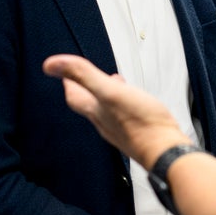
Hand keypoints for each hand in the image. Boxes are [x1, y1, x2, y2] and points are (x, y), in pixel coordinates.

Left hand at [43, 54, 188, 166]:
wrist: (165, 150)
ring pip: (108, 111)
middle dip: (87, 89)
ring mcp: (121, 130)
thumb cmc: (142, 123)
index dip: (69, 83)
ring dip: (107, 96)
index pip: (75, 98)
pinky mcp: (137, 133)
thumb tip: (50, 64)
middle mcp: (106, 123)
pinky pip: (125, 116)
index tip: (65, 73)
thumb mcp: (110, 91)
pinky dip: (124, 104)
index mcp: (97, 111)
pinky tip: (134, 101)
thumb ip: (83, 75)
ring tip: (113, 84)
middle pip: (90, 105)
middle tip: (85, 78)